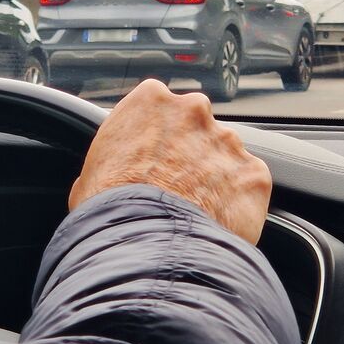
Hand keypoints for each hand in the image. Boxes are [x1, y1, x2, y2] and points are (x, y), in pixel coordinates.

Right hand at [69, 80, 271, 243]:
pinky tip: (216, 224)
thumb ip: (114, 159)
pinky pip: (248, 186)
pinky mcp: (254, 174)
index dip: (154, 137)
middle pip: (196, 126)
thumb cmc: (109, 209)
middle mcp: (194, 111)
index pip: (158, 107)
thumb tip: (112, 178)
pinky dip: (237, 203)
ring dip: (214, 177)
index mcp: (150, 100)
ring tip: (194, 213)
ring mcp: (228, 141)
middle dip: (189, 151)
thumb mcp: (90, 175)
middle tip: (173, 187)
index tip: (151, 159)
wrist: (146, 242)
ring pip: (225, 156)